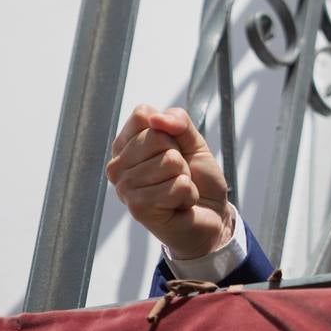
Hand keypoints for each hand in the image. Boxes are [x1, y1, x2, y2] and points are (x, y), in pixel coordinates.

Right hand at [105, 104, 231, 259]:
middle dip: (180, 156)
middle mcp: (118, 166)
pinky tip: (180, 204)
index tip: (174, 148)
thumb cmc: (197, 178)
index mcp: (125, 145)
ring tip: (178, 189)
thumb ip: (179, 121)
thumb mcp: (193, 141)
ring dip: (185, 177)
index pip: (142, 115)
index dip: (169, 129)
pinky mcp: (138, 208)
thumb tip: (157, 119)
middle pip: (156, 137)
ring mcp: (125, 188)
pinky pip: (178, 185)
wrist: (212, 215)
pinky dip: (188, 194)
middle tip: (178, 174)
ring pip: (169, 162)